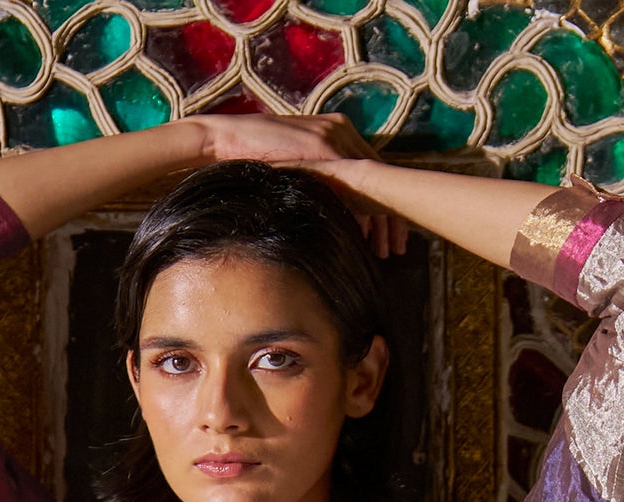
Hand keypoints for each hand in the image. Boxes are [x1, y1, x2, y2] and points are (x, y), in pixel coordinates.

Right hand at [190, 110, 408, 253]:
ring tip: (385, 249)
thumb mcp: (296, 167)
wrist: (224, 140)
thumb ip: (319, 176)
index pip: (372, 170)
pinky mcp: (320, 146)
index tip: (393, 235)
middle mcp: (340, 129)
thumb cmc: (254, 158)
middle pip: (379, 176)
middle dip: (390, 216)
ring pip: (370, 182)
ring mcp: (332, 135)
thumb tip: (335, 206)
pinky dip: (359, 209)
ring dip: (380, 219)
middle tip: (398, 248)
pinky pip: (349, 182)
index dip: (385, 204)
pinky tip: (364, 235)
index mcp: (337, 131)